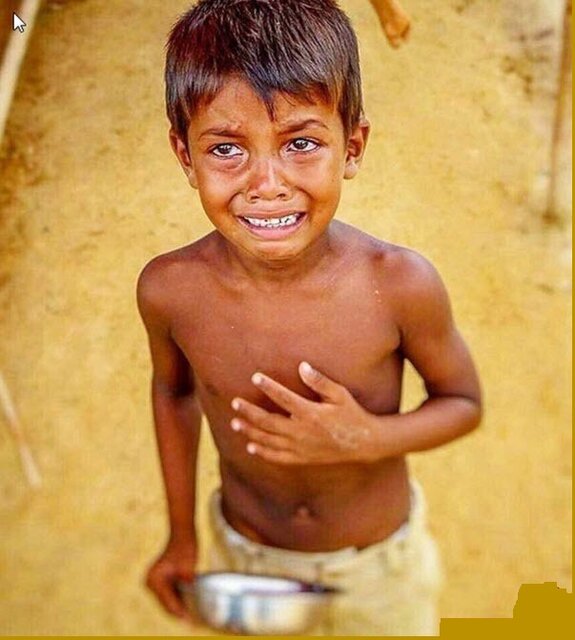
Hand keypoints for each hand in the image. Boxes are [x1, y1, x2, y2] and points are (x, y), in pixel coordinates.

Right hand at [145, 539, 200, 624]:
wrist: (183, 533)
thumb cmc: (186, 547)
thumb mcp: (188, 570)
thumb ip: (186, 588)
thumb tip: (188, 606)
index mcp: (154, 579)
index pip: (168, 602)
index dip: (180, 612)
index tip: (190, 621)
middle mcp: (150, 582)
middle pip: (166, 604)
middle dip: (179, 612)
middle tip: (192, 622)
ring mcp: (153, 581)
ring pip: (167, 601)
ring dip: (178, 607)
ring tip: (191, 617)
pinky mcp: (158, 581)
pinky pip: (168, 595)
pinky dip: (177, 599)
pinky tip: (188, 604)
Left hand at [230, 362, 381, 464]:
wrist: (364, 443)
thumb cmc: (352, 414)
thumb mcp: (340, 394)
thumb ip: (320, 381)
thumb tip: (302, 366)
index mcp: (310, 413)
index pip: (283, 398)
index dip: (268, 386)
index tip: (255, 376)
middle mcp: (302, 432)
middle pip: (268, 422)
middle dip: (249, 412)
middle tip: (234, 402)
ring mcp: (301, 447)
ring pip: (269, 440)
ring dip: (250, 432)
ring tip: (235, 423)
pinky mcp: (302, 458)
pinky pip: (278, 457)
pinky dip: (263, 452)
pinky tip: (251, 446)